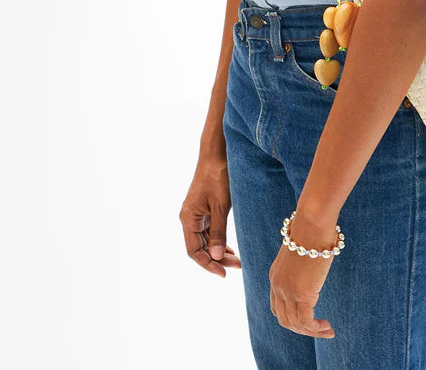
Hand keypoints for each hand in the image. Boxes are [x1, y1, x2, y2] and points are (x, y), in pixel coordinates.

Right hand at [180, 155, 241, 277]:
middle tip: (237, 267)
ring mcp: (197, 213)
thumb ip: (219, 232)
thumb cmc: (218, 175)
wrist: (218, 152)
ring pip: (205, 241)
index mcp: (188, 218)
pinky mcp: (205, 208)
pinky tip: (230, 248)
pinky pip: (210, 231)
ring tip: (236, 260)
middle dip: (217, 259)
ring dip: (219, 251)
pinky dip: (219, 240)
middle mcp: (190, 218)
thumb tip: (217, 257)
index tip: (224, 273)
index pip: (194, 251)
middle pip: (200, 248)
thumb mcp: (220, 205)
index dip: (208, 264)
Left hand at [268, 213, 337, 337]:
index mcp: (275, 275)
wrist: (312, 224)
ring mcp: (287, 291)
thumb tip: (316, 257)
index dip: (291, 317)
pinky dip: (316, 329)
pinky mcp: (301, 294)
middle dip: (301, 329)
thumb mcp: (302, 250)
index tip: (308, 319)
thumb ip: (303, 261)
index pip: (278, 306)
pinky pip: (306, 322)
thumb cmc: (312, 230)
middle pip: (284, 319)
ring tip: (328, 331)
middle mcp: (277, 286)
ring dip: (312, 332)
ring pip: (295, 324)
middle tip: (319, 329)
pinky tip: (327, 327)